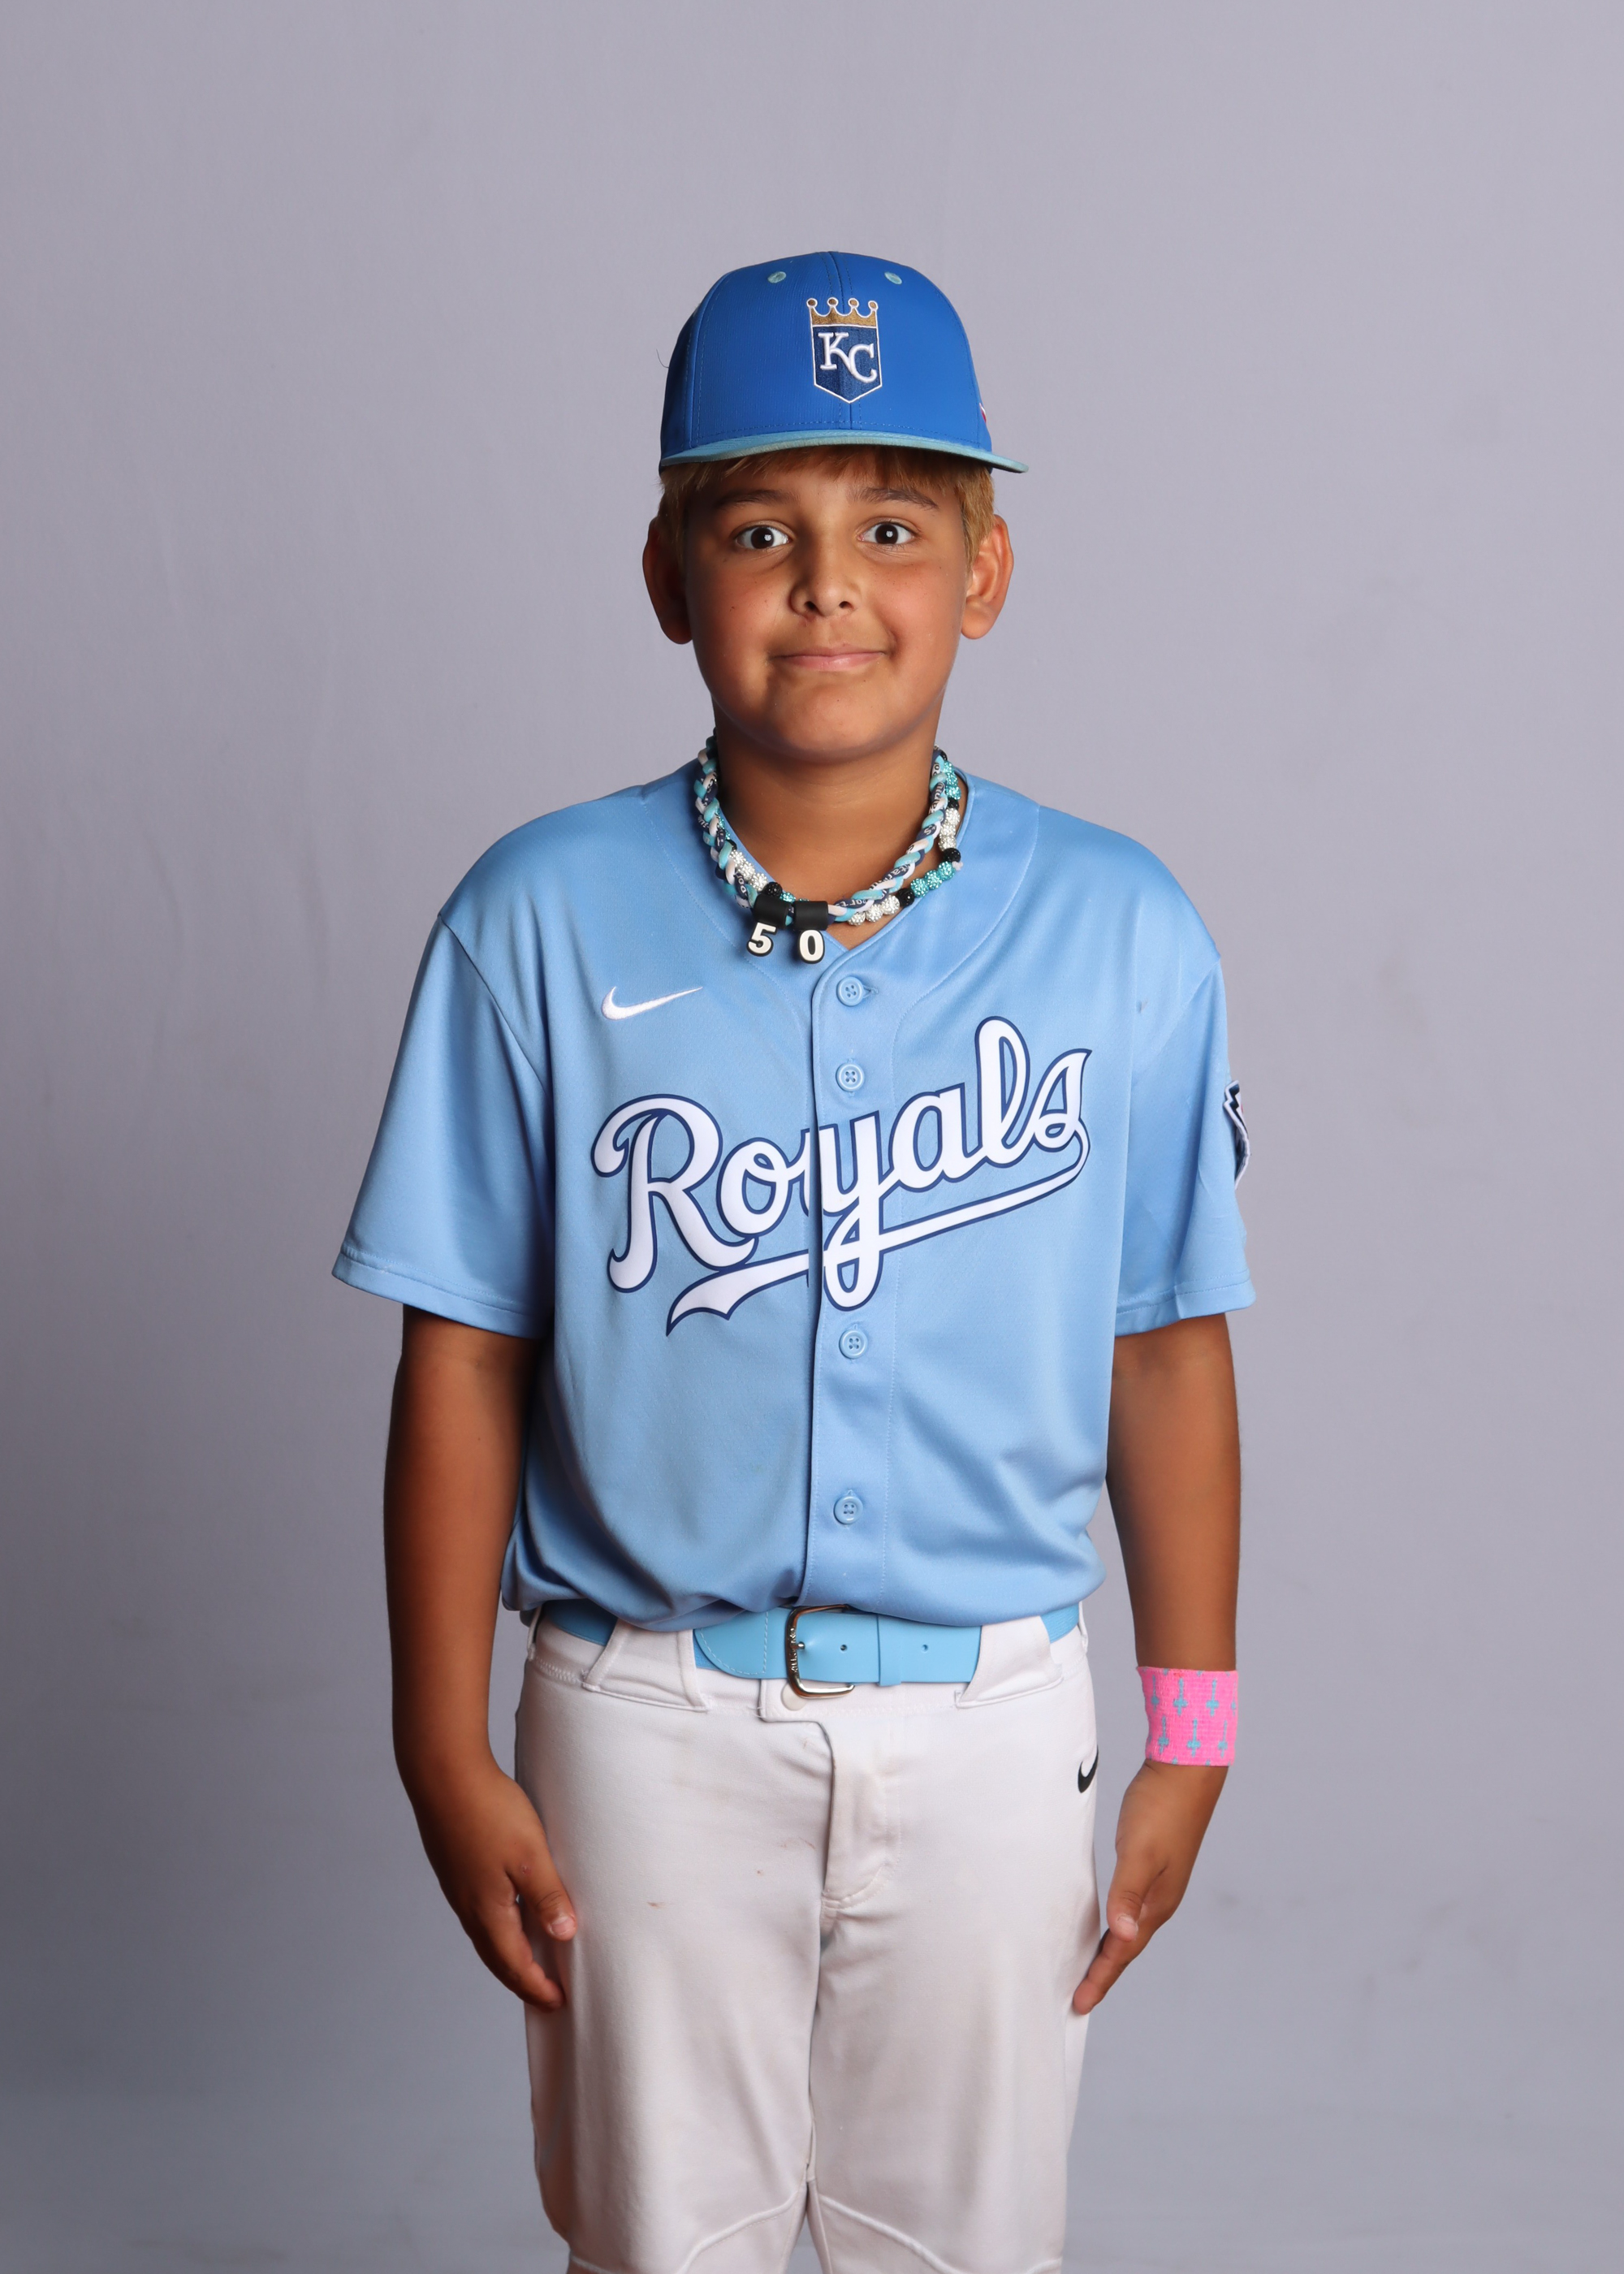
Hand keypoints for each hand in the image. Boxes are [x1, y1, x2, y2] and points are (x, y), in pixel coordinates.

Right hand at [405, 1752, 576, 2009]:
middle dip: (522, 1981)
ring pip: (486, 1937)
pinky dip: (498, 1930)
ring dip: (508, 1956)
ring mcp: (459, 1888)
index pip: (515, 1965)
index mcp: (488, 1911)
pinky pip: (479, 1914)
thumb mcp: (531, 1855)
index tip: (560, 2001)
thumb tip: (564, 1936)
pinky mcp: (455, 1869)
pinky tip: (511, 1915)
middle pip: (496, 1959)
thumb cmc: (488, 1810)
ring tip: (531, 1962)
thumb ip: (548, 1896)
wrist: (442, 1773)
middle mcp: (469, 1907)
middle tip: (546, 1995)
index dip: (538, 1987)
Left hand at [1073, 1759, 1225, 2014]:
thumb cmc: (1161, 1806)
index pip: (1123, 1952)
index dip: (1101, 1979)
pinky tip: (1105, 1919)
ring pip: (1129, 1928)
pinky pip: (1129, 1905)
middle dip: (1105, 1973)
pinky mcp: (1153, 1863)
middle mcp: (1160, 1899)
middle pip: (1128, 1947)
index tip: (1078, 2004)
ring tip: (1090, 1968)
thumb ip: (1128, 1893)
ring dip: (1110, 1950)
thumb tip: (1122, 1936)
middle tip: (1080, 1997)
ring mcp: (1160, 1882)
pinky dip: (1114, 1921)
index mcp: (1158, 1903)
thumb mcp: (1140, 1851)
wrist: (1186, 1767)